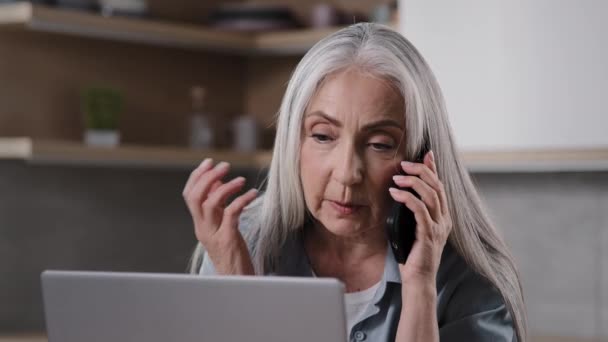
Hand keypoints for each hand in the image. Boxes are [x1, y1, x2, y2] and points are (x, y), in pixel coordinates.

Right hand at [182, 158, 257, 274]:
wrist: (236, 281)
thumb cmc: (232, 253)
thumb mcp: (222, 227)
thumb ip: (218, 206)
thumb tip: (218, 181)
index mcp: (199, 224)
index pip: (189, 195)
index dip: (197, 176)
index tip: (209, 162)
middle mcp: (203, 228)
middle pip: (195, 197)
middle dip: (208, 177)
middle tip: (224, 165)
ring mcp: (214, 234)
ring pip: (210, 204)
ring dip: (225, 187)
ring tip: (241, 179)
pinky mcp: (228, 239)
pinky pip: (231, 214)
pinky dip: (242, 200)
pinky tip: (253, 194)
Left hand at [389, 150, 452, 284]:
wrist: (418, 280)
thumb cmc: (413, 255)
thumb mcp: (412, 227)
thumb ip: (412, 212)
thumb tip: (400, 192)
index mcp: (443, 217)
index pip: (440, 186)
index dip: (433, 168)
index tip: (426, 153)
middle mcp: (444, 219)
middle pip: (437, 186)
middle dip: (421, 170)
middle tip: (404, 163)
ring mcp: (438, 227)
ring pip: (430, 195)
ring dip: (412, 182)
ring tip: (397, 178)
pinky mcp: (428, 235)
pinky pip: (420, 210)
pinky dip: (407, 198)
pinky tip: (395, 194)